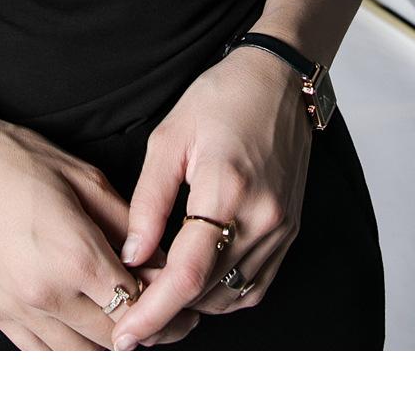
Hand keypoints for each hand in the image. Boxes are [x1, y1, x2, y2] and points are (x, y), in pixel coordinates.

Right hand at [0, 111, 201, 349]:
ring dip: (111, 343)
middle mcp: (48, 294)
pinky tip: (87, 328)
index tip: (183, 300)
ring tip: (128, 320)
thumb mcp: (84, 179)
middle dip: (150, 329)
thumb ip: (127, 226)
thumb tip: (158, 259)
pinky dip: (73, 350)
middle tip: (167, 314)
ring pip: (83, 356)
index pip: (139, 304)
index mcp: (75, 256)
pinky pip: (45, 355)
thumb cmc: (13, 158)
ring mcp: (19, 310)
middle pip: (116, 337)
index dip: (167, 305)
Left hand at [111, 47, 314, 347]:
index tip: (126, 334)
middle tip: (130, 306)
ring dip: (195, 304)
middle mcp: (261, 217)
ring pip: (233, 296)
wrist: (278, 80)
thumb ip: (148, 201)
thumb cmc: (221, 97)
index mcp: (226, 189)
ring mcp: (281, 228)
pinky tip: (196, 279)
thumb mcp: (169, 138)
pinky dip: (223, 293)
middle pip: (210, 294)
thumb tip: (131, 254)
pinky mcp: (289, 231)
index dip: (154, 310)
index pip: (188, 273)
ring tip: (157, 292)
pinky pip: (255, 285)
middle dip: (167, 310)